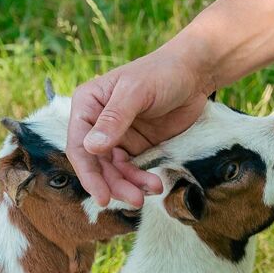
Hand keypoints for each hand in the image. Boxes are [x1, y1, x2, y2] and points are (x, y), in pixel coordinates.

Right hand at [67, 45, 213, 205]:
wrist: (195, 73)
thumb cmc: (162, 72)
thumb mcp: (136, 92)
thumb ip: (114, 119)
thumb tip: (91, 148)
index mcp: (88, 105)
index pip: (79, 145)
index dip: (88, 174)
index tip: (102, 196)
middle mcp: (98, 124)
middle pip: (97, 164)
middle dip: (113, 185)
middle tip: (134, 200)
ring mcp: (117, 137)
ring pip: (115, 172)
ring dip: (129, 186)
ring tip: (149, 193)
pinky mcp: (137, 147)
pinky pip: (133, 170)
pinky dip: (142, 181)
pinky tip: (156, 185)